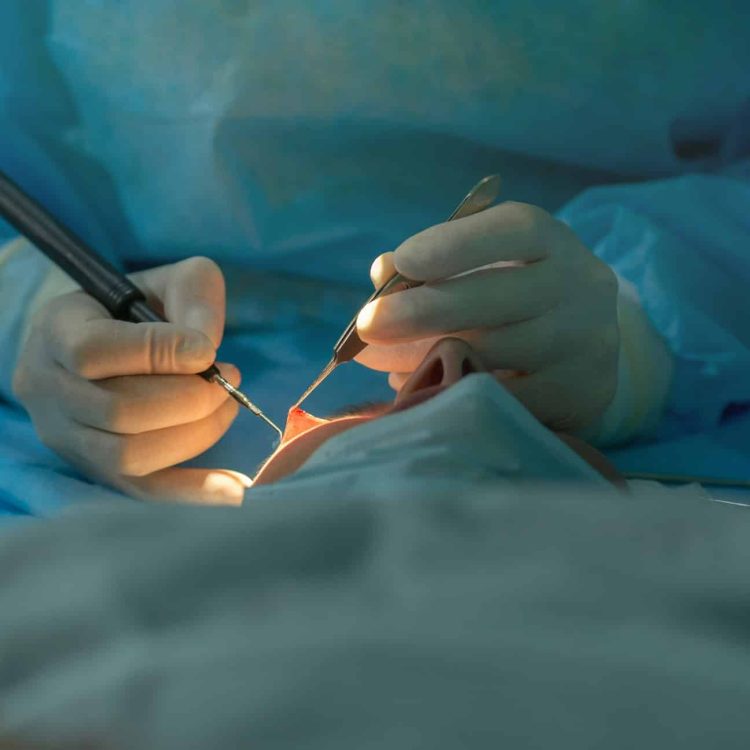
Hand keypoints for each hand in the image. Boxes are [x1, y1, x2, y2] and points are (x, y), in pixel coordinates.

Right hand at [13, 257, 249, 503]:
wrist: (110, 337)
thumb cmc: (144, 305)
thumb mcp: (171, 279)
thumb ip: (193, 299)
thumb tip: (205, 352)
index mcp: (57, 329)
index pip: (94, 351)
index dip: (159, 354)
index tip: (208, 351)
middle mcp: (49, 389)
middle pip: (117, 412)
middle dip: (189, 399)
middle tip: (228, 380)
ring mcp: (68, 437)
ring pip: (130, 456)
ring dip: (195, 433)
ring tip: (225, 405)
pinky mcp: (96, 469)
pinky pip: (142, 492)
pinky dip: (191, 491)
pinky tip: (234, 488)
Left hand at [355, 202, 618, 431]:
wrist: (585, 346)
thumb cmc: (515, 295)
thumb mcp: (486, 265)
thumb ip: (433, 262)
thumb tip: (381, 273)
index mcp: (553, 242)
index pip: (513, 231)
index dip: (453, 246)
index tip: (401, 263)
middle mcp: (579, 287)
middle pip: (495, 297)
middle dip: (421, 311)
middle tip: (366, 326)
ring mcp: (583, 345)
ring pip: (491, 355)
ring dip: (423, 360)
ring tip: (381, 362)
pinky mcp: (577, 395)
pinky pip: (501, 400)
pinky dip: (453, 394)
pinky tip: (424, 388)